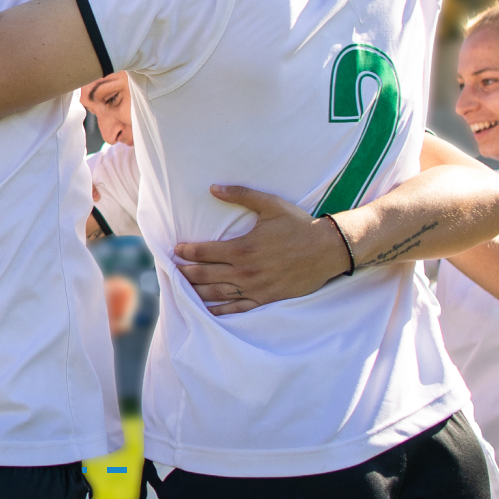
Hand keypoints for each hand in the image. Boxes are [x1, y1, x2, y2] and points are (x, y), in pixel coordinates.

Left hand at [173, 185, 351, 314]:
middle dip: (185, 273)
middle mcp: (244, 271)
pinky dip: (219, 311)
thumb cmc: (298, 225)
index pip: (203, 252)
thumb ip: (240, 195)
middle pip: (204, 275)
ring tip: (182, 289)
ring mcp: (254, 288)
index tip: (175, 251)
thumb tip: (214, 188)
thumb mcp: (270, 205)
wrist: (327, 250)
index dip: (186, 252)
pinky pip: (236, 309)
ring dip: (196, 291)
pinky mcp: (265, 300)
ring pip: (216, 294)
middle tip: (172, 270)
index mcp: (242, 248)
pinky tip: (206, 311)